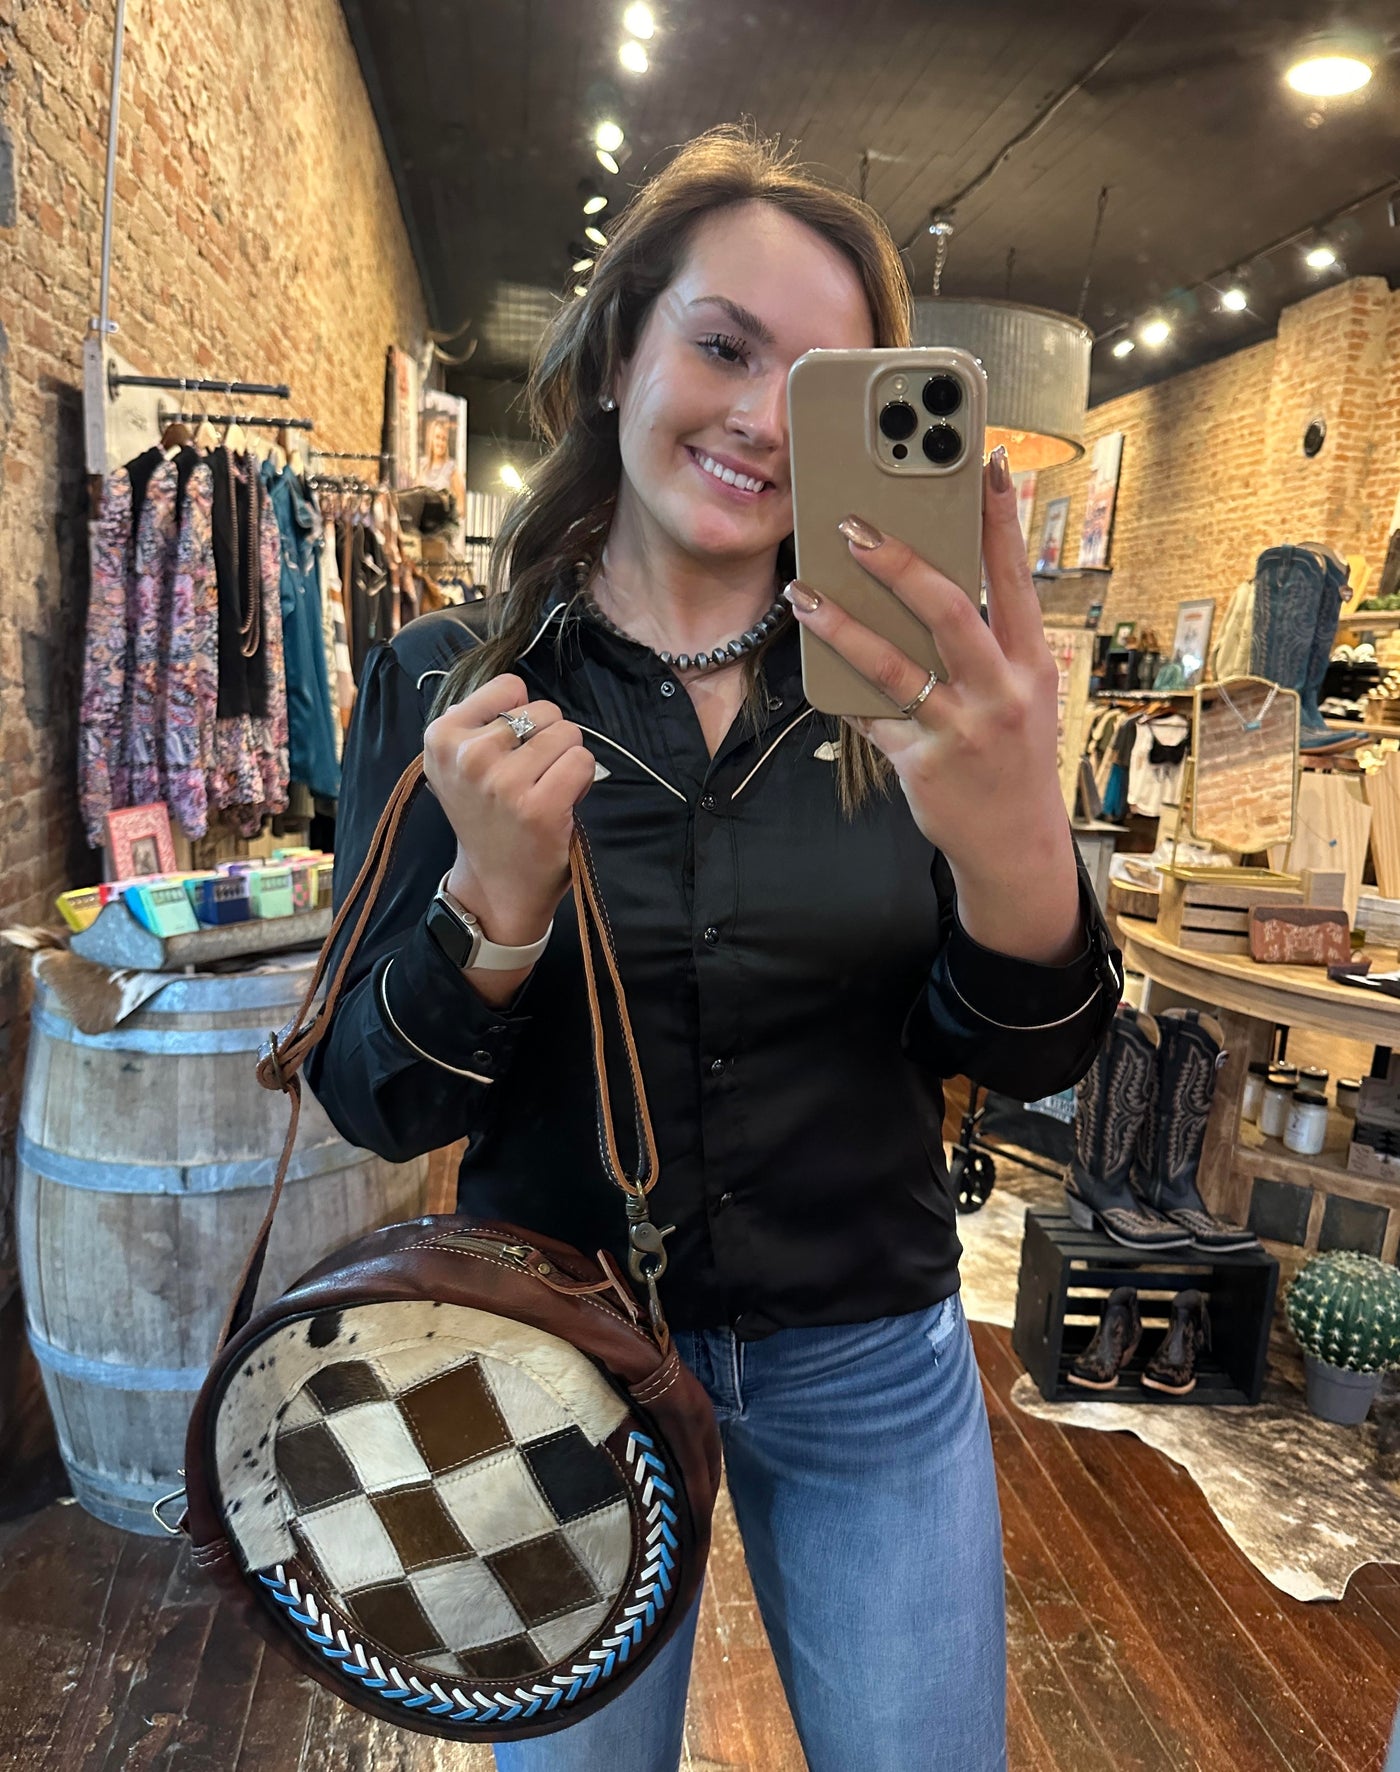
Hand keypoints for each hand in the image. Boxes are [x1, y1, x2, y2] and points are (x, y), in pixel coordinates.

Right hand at [423, 673, 596, 952]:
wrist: (495, 884)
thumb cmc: (486, 817)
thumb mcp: (459, 764)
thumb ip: (482, 721)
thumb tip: (521, 692)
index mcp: (441, 738)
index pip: (509, 686)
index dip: (521, 715)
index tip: (509, 749)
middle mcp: (468, 757)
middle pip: (543, 710)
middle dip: (547, 739)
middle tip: (530, 778)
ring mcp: (503, 782)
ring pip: (567, 733)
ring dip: (566, 759)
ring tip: (544, 790)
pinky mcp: (538, 806)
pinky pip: (582, 761)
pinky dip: (580, 780)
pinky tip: (560, 803)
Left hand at [782, 447, 1081, 963]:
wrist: (1016, 846)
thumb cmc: (1012, 754)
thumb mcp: (1021, 693)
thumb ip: (987, 641)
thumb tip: (929, 576)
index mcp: (1030, 660)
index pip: (1014, 575)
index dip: (1000, 517)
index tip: (985, 460)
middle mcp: (1002, 690)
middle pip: (949, 610)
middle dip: (900, 562)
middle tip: (854, 526)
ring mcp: (961, 729)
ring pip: (893, 665)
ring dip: (842, 625)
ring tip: (803, 593)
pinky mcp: (923, 764)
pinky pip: (870, 716)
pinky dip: (841, 689)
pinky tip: (812, 663)